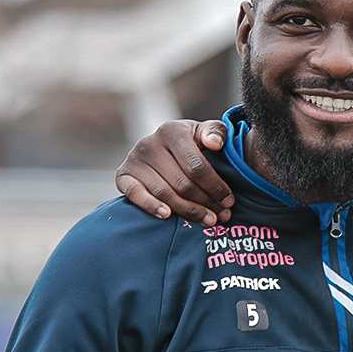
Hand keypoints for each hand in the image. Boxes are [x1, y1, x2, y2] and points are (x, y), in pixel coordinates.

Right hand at [116, 119, 234, 226]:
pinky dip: (151, 206)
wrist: (164, 148)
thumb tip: (214, 143)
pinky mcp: (123, 175)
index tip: (229, 200)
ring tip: (208, 220)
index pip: (197, 166)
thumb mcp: (207, 133)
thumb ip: (216, 132)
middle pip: (182, 183)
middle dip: (206, 202)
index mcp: (172, 131)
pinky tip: (167, 216)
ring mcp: (133, 159)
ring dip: (188, 210)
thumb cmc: (193, 143)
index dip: (215, 186)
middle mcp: (149, 143)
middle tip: (222, 215)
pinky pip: (135, 194)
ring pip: (164, 193)